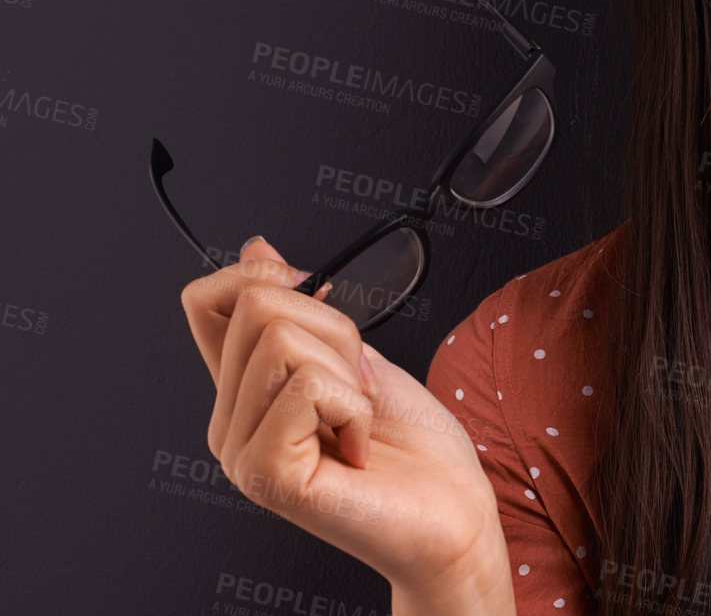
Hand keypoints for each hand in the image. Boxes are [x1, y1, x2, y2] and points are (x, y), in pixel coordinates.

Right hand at [180, 236, 514, 609]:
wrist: (453, 515)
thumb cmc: (415, 448)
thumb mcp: (356, 358)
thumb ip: (304, 315)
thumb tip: (257, 248)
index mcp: (245, 391)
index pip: (204, 301)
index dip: (257, 273)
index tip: (315, 295)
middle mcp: (230, 422)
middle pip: (255, 304)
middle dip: (333, 328)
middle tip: (360, 385)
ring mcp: (242, 452)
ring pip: (280, 338)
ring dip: (347, 368)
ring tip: (359, 418)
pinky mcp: (267, 474)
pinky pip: (305, 386)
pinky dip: (353, 403)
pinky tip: (360, 445)